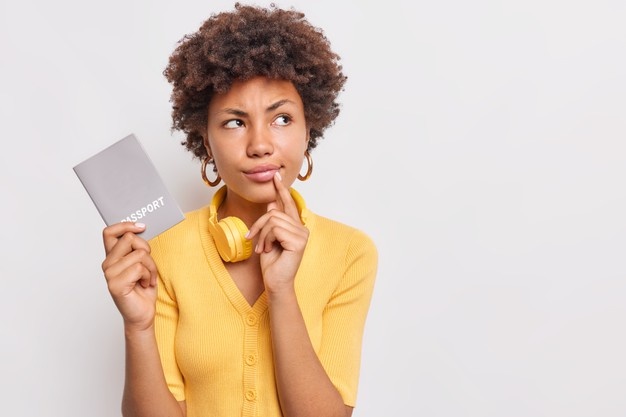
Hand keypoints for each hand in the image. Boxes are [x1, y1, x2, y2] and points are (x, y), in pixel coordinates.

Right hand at [101, 222, 157, 330]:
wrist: (142, 315)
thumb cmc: (143, 289)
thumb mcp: (142, 263)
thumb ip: (137, 248)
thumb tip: (141, 229)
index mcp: (112, 257)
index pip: (109, 232)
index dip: (125, 225)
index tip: (141, 227)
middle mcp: (108, 264)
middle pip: (129, 238)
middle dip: (146, 249)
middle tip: (148, 266)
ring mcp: (109, 274)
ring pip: (139, 254)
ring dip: (151, 267)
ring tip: (146, 279)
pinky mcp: (115, 284)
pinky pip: (139, 268)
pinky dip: (148, 276)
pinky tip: (144, 285)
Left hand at [247, 173, 308, 293]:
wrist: (275, 282)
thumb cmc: (272, 263)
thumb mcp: (268, 238)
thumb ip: (273, 221)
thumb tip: (272, 203)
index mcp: (295, 226)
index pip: (288, 204)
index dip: (281, 190)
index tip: (276, 176)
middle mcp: (301, 228)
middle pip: (274, 212)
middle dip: (259, 225)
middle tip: (253, 240)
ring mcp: (302, 234)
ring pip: (272, 220)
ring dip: (262, 235)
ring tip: (263, 248)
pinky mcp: (299, 241)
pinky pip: (275, 229)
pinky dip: (266, 239)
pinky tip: (268, 250)